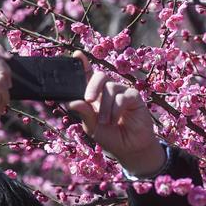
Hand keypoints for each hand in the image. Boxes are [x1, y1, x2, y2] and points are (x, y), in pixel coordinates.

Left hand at [65, 51, 165, 175]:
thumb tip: (71, 102)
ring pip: (110, 88)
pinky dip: (116, 109)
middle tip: (89, 100)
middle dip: (92, 86)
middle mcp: (108, 91)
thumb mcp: (92, 127)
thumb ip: (84, 113)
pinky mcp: (134, 97)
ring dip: (105, 107)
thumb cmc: (110, 137)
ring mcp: (121, 92)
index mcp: (95, 96)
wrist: (129, 149)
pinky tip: (116, 120)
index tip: (76, 56)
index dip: (82, 65)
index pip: (88, 76)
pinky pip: (122, 96)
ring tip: (105, 122)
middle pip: (99, 76)